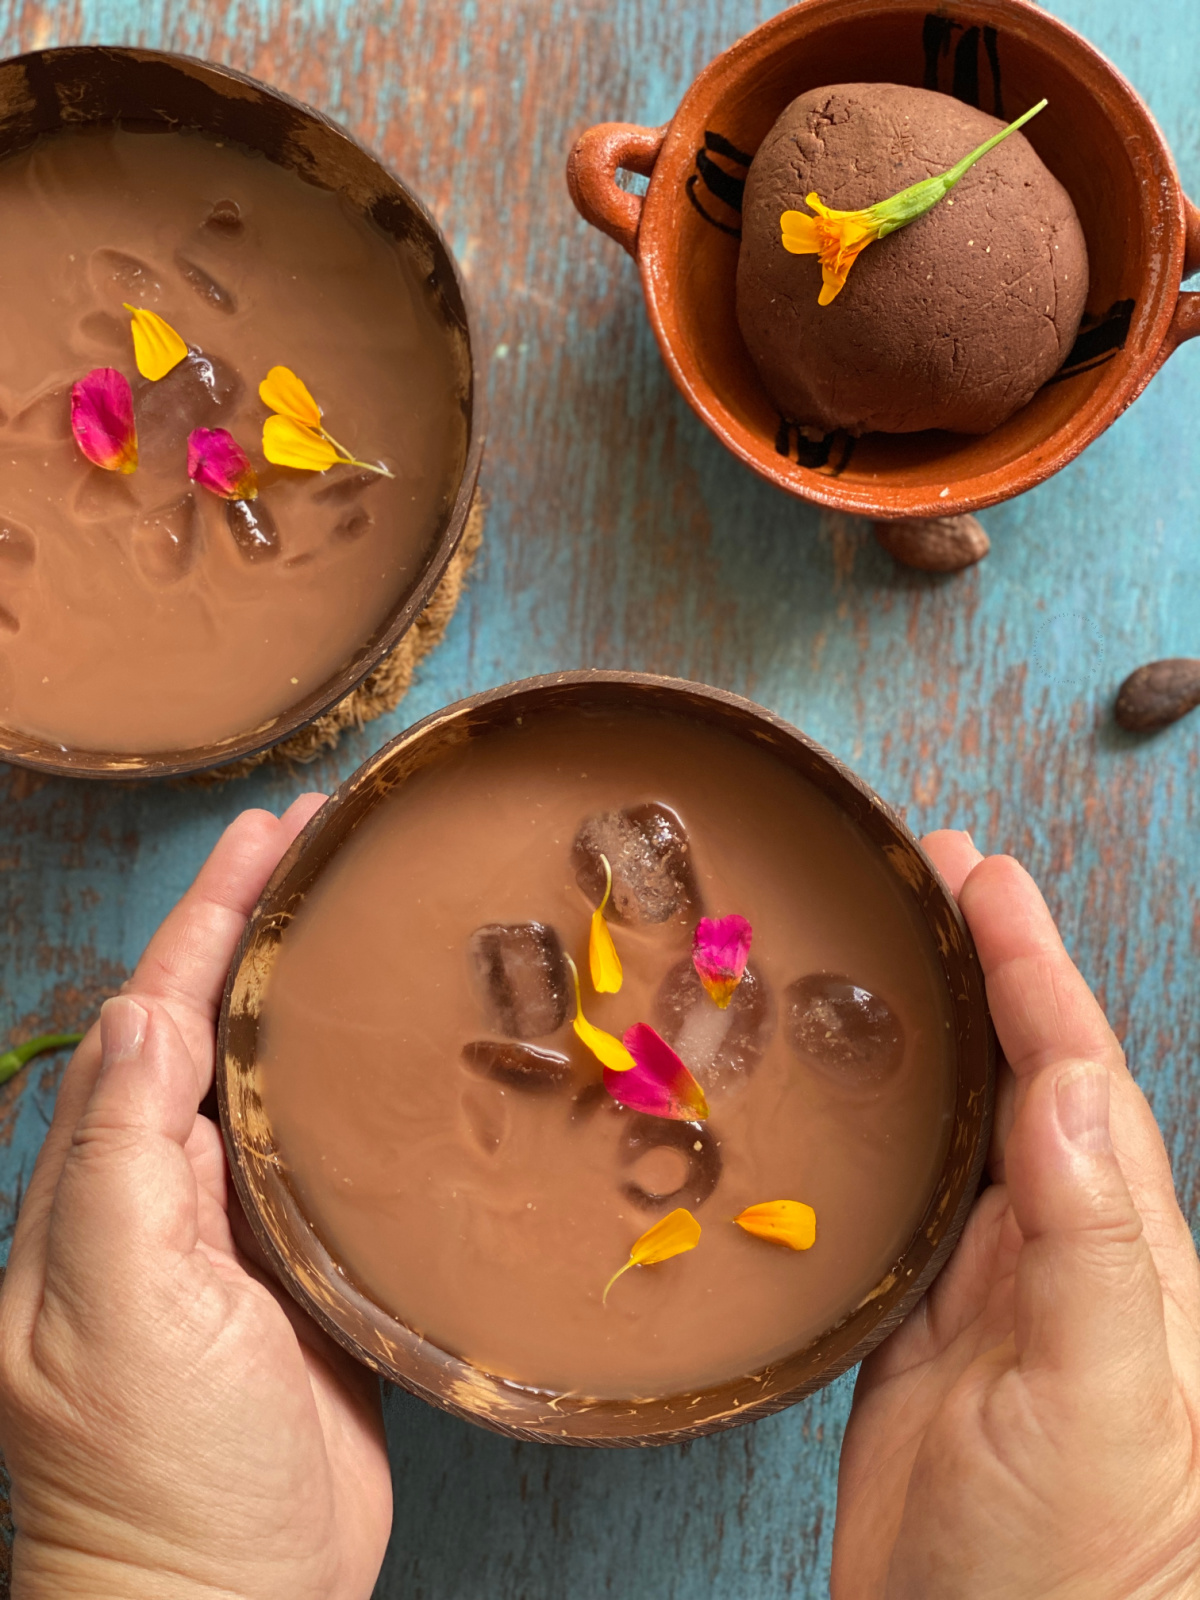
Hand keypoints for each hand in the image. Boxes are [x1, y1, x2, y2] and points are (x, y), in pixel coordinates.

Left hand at [0, 800, 391, 1599]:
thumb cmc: (152, 1474)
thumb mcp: (118, 1309)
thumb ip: (119, 1159)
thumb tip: (144, 1007)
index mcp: (106, 1185)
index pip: (160, 1014)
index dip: (212, 918)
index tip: (271, 833)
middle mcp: (167, 1193)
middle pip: (219, 1026)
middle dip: (262, 928)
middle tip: (329, 844)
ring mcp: (239, 1235)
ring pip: (278, 1082)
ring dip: (314, 996)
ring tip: (369, 919)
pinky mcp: (310, 1277)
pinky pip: (332, 1157)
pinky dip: (361, 1092)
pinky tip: (406, 1061)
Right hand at [831, 833, 1199, 1598]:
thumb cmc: (1078, 1567)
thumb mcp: (1104, 1403)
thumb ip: (1093, 1248)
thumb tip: (1074, 1086)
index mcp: (1117, 1247)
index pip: (1075, 1070)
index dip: (1029, 964)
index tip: (980, 875)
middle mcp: (1054, 1248)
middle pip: (1018, 1070)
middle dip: (984, 963)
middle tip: (925, 873)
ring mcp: (983, 1287)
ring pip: (957, 1121)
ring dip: (931, 1028)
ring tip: (884, 950)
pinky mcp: (913, 1328)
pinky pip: (898, 1195)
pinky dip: (875, 1124)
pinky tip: (841, 1099)